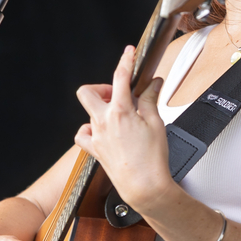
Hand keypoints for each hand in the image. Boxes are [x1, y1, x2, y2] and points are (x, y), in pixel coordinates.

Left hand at [74, 46, 172, 215]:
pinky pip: (83, 135)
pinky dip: (90, 130)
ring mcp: (96, 136)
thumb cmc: (152, 160)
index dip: (126, 61)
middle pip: (88, 92)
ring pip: (88, 113)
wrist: (144, 186)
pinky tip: (102, 131)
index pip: (120, 77)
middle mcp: (103, 122)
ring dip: (101, 109)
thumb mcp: (157, 124)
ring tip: (118, 115)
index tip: (129, 53)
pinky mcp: (94, 150)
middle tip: (118, 94)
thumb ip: (152, 100)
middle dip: (102, 88)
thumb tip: (154, 85)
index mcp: (121, 111)